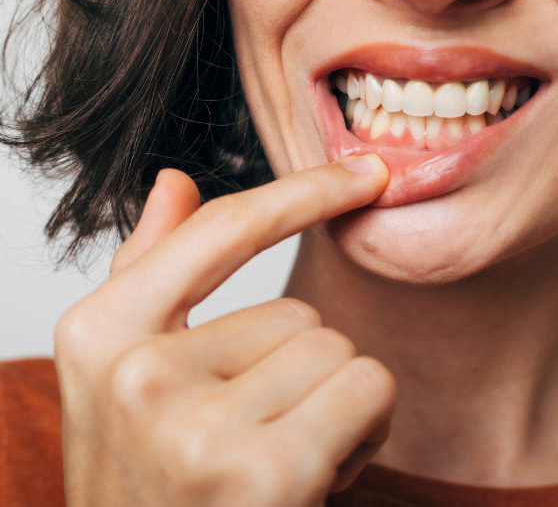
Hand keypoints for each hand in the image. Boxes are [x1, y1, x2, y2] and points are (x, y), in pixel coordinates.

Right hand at [55, 155, 394, 506]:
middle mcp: (136, 374)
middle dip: (302, 372)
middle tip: (261, 435)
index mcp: (98, 334)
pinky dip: (366, 430)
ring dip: (334, 403)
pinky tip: (317, 476)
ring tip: (283, 458)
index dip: (302, 192)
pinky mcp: (263, 471)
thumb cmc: (155, 485)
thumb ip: (148, 272)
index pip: (220, 230)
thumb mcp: (127, 377)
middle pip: (299, 310)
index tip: (362, 173)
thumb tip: (173, 181)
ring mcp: (195, 426)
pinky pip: (367, 389)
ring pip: (338, 350)